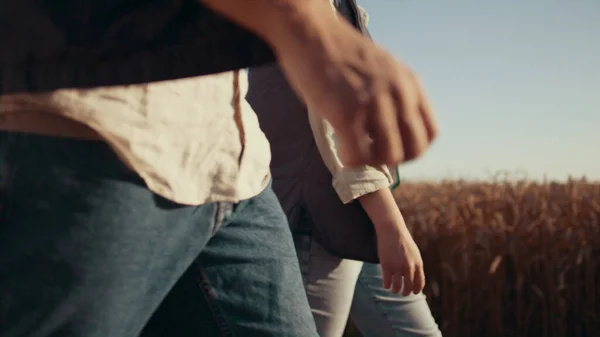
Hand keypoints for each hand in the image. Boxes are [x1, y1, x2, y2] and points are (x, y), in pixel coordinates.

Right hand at [274, 12, 438, 166]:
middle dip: (394, 159)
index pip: (430, 133)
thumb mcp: (382, 70)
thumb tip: (391, 130)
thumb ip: (393, 96)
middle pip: (415, 148)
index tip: (392, 147)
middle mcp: (399, 93)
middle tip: (373, 154)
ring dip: (373, 161)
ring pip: (390, 155)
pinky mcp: (349, 112)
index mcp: (410, 83)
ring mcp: (375, 103)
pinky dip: (352, 160)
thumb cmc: (340, 53)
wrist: (312, 34)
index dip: (412, 148)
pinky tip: (343, 150)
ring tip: (356, 151)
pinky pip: (360, 154)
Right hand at [377, 224, 424, 295]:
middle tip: (403, 293)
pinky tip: (386, 285)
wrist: (392, 230)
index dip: (416, 290)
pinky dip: (386, 285)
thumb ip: (416, 265)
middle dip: (405, 292)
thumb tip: (416, 279)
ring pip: (397, 287)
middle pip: (408, 287)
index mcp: (418, 264)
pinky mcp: (386, 266)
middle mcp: (408, 267)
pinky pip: (387, 282)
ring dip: (395, 290)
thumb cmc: (403, 241)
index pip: (420, 283)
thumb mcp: (414, 253)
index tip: (413, 292)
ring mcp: (397, 267)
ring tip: (394, 290)